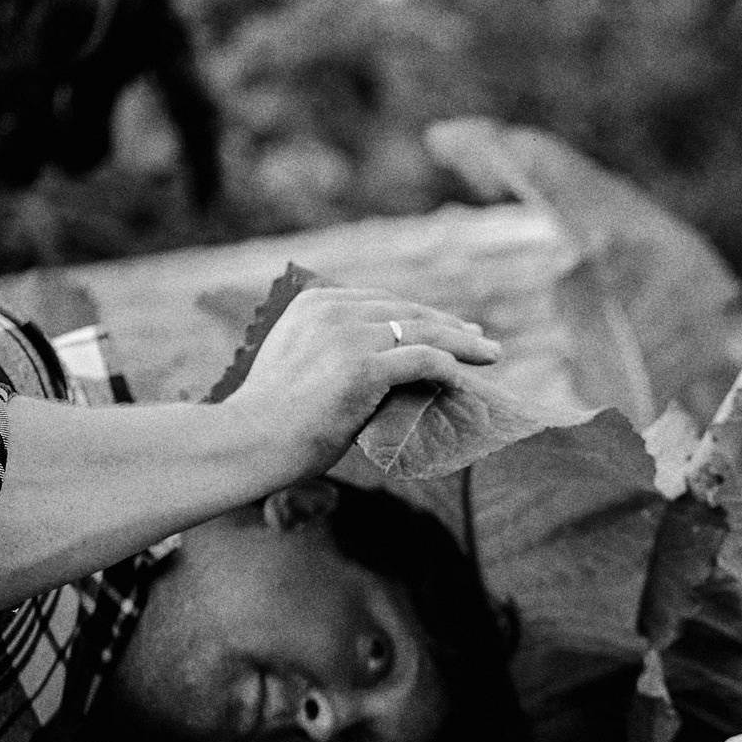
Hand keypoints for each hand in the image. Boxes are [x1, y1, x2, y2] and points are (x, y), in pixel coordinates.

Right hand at [221, 286, 503, 473]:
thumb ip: (334, 352)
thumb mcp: (300, 364)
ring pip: (424, 332)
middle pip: (408, 312)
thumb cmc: (272, 417)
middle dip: (448, 325)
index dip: (420, 314)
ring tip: (491, 354)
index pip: (382, 302)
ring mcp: (350, 335)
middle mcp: (334, 310)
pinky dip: (450, 365)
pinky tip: (464, 375)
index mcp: (316, 303)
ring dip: (463, 342)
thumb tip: (378, 367)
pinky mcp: (364, 367)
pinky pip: (423, 360)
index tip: (446, 325)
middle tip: (480, 337)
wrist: (249, 439)